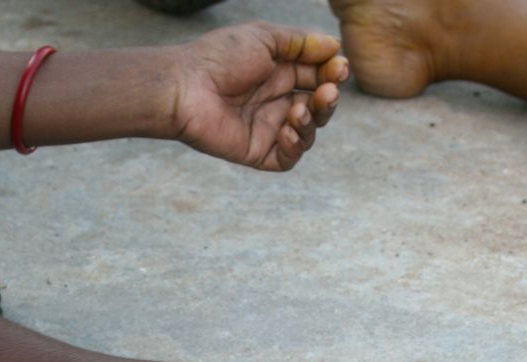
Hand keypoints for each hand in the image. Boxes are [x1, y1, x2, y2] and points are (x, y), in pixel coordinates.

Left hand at [165, 22, 347, 171]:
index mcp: (279, 72)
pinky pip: (288, 157)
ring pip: (309, 132)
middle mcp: (276, 100)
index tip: (340, 67)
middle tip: (328, 90)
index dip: (333, 73)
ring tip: (298, 110)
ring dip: (313, 120)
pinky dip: (295, 146)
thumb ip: (301, 43)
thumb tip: (335, 46)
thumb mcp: (266, 38)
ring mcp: (268, 127)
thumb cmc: (220, 57)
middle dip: (329, 98)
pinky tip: (287, 130)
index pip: (319, 76)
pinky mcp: (257, 151)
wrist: (186, 87)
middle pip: (319, 105)